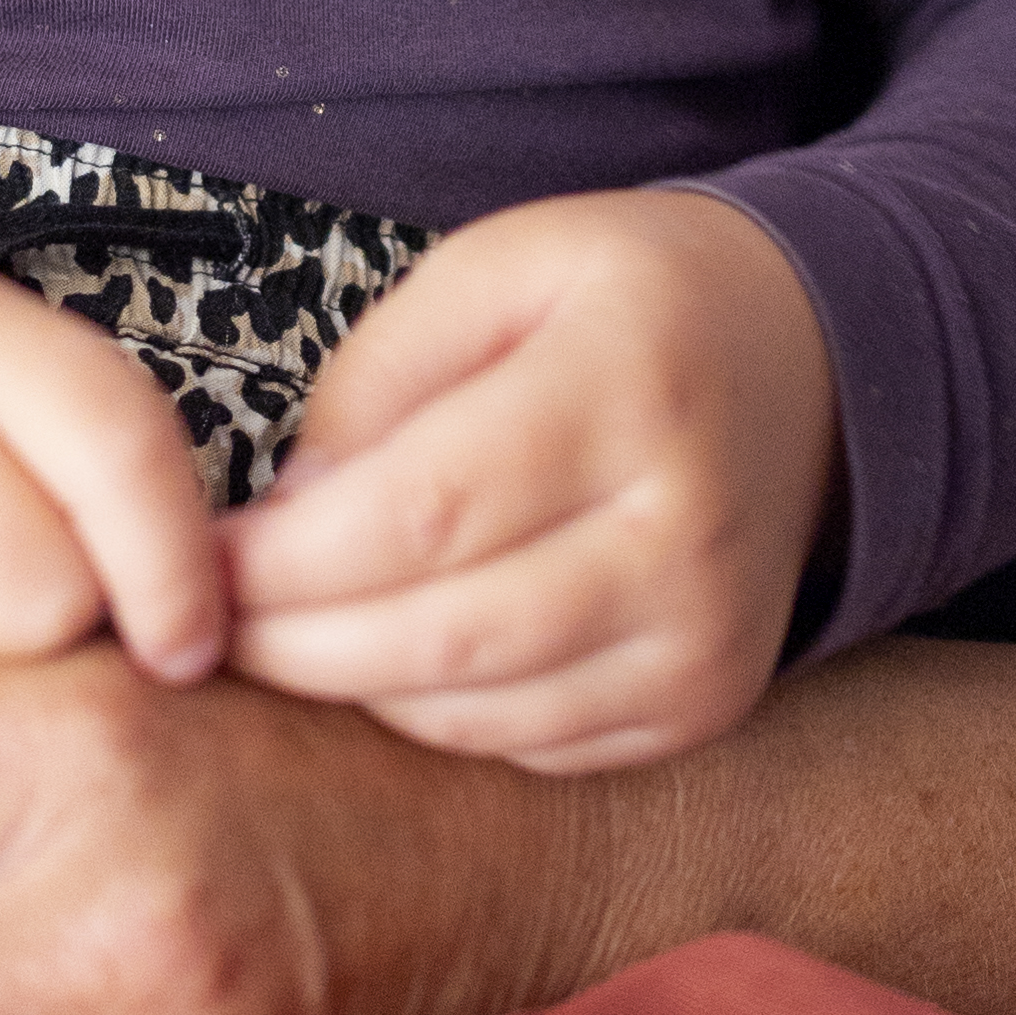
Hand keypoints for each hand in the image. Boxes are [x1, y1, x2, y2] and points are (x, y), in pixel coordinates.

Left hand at [221, 186, 836, 770]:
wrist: (812, 368)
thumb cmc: (629, 304)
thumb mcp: (500, 265)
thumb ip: (380, 375)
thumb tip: (287, 517)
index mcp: (630, 382)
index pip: (426, 511)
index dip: (292, 562)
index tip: (203, 564)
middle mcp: (681, 525)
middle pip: (444, 633)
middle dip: (298, 644)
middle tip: (212, 625)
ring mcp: (703, 632)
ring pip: (480, 712)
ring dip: (356, 689)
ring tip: (287, 639)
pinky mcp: (702, 701)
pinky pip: (531, 749)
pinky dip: (438, 718)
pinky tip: (394, 660)